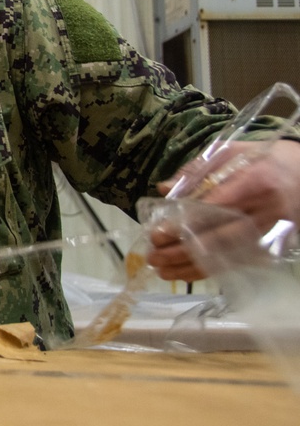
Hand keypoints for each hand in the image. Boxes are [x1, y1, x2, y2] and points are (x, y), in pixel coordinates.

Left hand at [147, 140, 299, 280]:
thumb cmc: (265, 159)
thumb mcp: (232, 152)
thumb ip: (197, 169)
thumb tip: (164, 189)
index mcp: (256, 180)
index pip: (216, 207)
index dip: (185, 223)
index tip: (159, 233)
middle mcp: (267, 210)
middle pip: (219, 236)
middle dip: (182, 249)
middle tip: (153, 255)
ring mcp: (272, 232)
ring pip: (227, 255)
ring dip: (191, 265)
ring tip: (160, 269)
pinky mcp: (273, 246)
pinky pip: (237, 263)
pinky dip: (208, 269)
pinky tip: (183, 273)